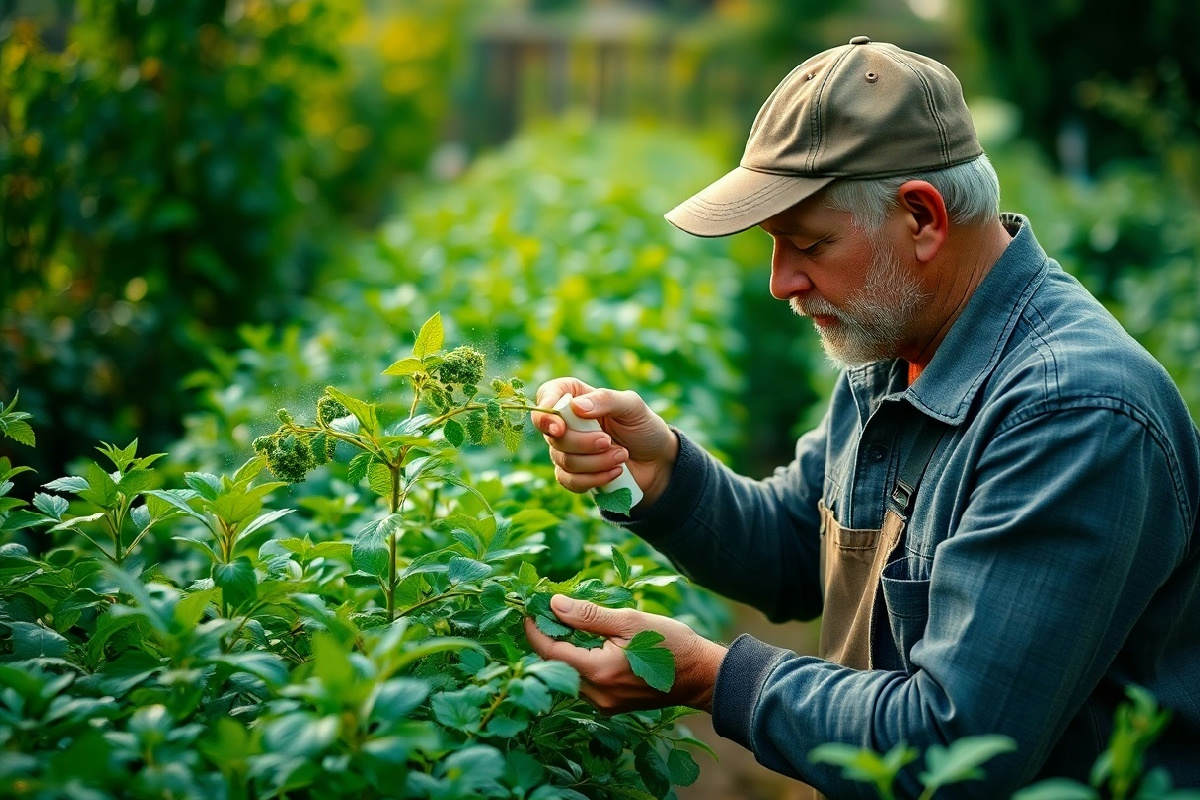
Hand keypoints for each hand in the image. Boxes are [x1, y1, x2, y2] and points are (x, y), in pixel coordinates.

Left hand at [523, 594, 726, 715]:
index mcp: (599, 672)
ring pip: (569, 675)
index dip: (535, 630)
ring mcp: (604, 704)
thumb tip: (554, 604)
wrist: (701, 675)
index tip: (528, 610)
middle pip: (556, 666)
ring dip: (563, 651)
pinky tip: (587, 643)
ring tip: (567, 623)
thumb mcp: (629, 621)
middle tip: (546, 611)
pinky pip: (584, 683)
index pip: (550, 652)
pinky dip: (579, 662)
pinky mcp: (612, 706)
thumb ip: (588, 615)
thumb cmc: (670, 644)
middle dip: (548, 638)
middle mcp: (597, 694)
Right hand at [530, 377, 678, 508]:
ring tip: (622, 455)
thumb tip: (577, 407)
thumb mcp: (632, 406)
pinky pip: (569, 481)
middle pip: (553, 435)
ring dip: (596, 462)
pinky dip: (594, 479)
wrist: (656, 461)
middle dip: (583, 443)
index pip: (547, 396)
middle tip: (609, 441)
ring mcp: (567, 450)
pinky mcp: (574, 474)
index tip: (560, 428)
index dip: (546, 414)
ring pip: (563, 460)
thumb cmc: (643, 427)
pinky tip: (615, 472)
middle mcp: (566, 422)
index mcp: (576, 396)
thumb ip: (606, 399)